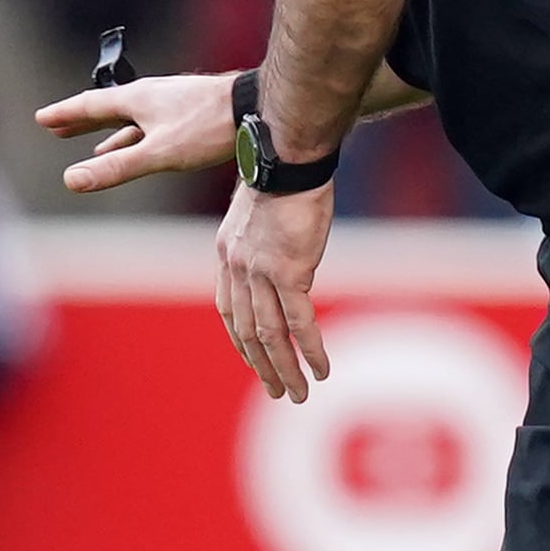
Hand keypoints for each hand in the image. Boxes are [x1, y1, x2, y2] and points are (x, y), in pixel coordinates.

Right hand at [37, 69, 242, 192]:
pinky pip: (156, 127)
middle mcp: (153, 97)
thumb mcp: (158, 153)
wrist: (259, 110)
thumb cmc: (211, 127)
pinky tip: (146, 147)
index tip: (42, 118)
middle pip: (109, 110)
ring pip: (134, 120)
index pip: (91, 105)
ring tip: (97, 146)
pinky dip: (141, 138)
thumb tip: (72, 179)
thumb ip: (116, 168)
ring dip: (112, 133)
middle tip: (58, 126)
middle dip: (83, 121)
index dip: (65, 114)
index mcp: (138, 99)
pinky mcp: (194, 115)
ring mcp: (174, 104)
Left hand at [215, 179, 334, 402]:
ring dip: (284, 368)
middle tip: (277, 391)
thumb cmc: (282, 171)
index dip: (241, 338)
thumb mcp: (261, 207)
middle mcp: (238, 268)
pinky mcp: (288, 272)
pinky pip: (298, 321)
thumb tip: (280, 245)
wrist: (286, 158)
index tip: (254, 357)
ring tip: (299, 392)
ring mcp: (260, 273)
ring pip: (270, 334)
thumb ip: (264, 236)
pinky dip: (309, 349)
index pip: (228, 309)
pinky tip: (321, 368)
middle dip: (262, 365)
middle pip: (246, 331)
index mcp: (228, 253)